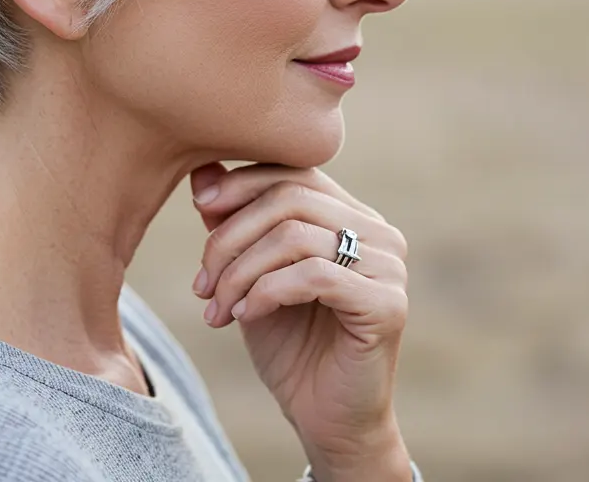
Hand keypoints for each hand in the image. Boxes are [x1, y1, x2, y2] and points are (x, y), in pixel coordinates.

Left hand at [189, 161, 410, 474]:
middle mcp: (377, 231)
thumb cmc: (289, 342)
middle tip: (202, 281)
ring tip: (217, 306)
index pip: (293, 172)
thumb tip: (202, 169)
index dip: (242, 182)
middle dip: (231, 235)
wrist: (325, 418)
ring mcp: (388, 266)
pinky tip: (245, 315)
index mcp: (351, 214)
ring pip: (295, 236)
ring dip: (241, 270)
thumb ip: (234, 222)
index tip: (199, 206)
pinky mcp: (388, 304)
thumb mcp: (250, 273)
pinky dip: (266, 292)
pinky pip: (313, 276)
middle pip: (290, 198)